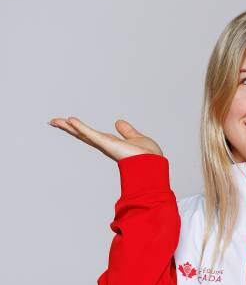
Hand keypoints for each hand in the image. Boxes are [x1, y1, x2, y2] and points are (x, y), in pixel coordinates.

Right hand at [48, 117, 163, 160]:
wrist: (153, 164)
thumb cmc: (148, 156)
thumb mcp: (136, 138)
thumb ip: (127, 131)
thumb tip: (118, 122)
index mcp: (111, 143)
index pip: (92, 134)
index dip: (80, 128)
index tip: (68, 122)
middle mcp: (105, 145)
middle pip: (83, 134)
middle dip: (69, 128)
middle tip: (53, 121)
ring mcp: (105, 145)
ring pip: (83, 134)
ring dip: (69, 127)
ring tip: (55, 121)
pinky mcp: (106, 143)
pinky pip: (91, 134)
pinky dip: (80, 127)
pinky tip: (70, 120)